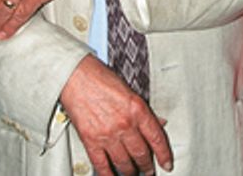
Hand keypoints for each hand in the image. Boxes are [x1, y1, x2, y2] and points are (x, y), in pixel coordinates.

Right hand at [62, 57, 172, 175]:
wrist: (75, 76)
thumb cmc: (100, 78)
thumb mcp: (129, 91)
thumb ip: (143, 111)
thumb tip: (157, 124)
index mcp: (138, 109)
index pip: (157, 138)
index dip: (164, 155)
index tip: (167, 164)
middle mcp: (125, 124)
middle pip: (141, 154)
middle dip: (147, 166)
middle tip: (149, 171)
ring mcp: (108, 134)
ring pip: (124, 163)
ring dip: (130, 172)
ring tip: (132, 173)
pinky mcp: (91, 141)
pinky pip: (102, 165)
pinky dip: (108, 174)